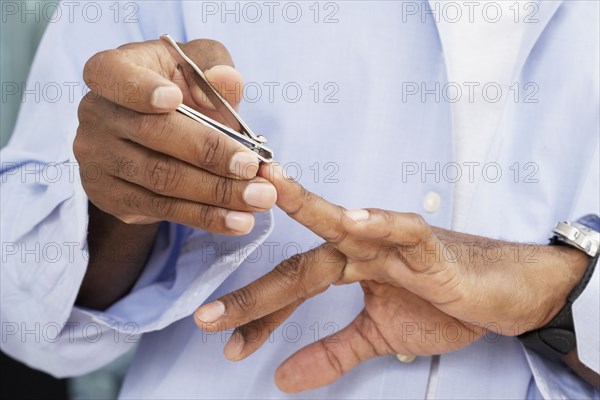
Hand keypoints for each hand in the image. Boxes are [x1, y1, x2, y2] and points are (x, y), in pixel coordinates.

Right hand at [74, 39, 275, 234]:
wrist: (157, 133)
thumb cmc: (179, 88)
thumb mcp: (197, 66)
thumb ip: (214, 66)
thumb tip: (226, 79)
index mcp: (109, 72)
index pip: (112, 75)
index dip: (140, 88)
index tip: (174, 99)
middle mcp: (95, 115)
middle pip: (153, 134)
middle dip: (209, 153)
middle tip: (252, 166)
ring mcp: (98, 160)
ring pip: (161, 179)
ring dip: (216, 193)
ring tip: (257, 198)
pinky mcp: (112, 197)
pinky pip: (163, 209)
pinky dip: (206, 216)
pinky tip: (238, 220)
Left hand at [194, 164, 588, 391]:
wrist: (503, 295)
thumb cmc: (443, 303)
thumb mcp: (379, 336)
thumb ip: (330, 352)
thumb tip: (283, 380)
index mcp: (346, 266)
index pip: (292, 288)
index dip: (259, 316)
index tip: (229, 345)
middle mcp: (360, 247)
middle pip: (301, 262)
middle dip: (256, 290)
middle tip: (208, 315)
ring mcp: (391, 242)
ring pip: (341, 223)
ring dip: (303, 205)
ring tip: (265, 189)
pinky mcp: (430, 244)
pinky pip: (403, 229)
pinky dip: (382, 223)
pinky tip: (354, 220)